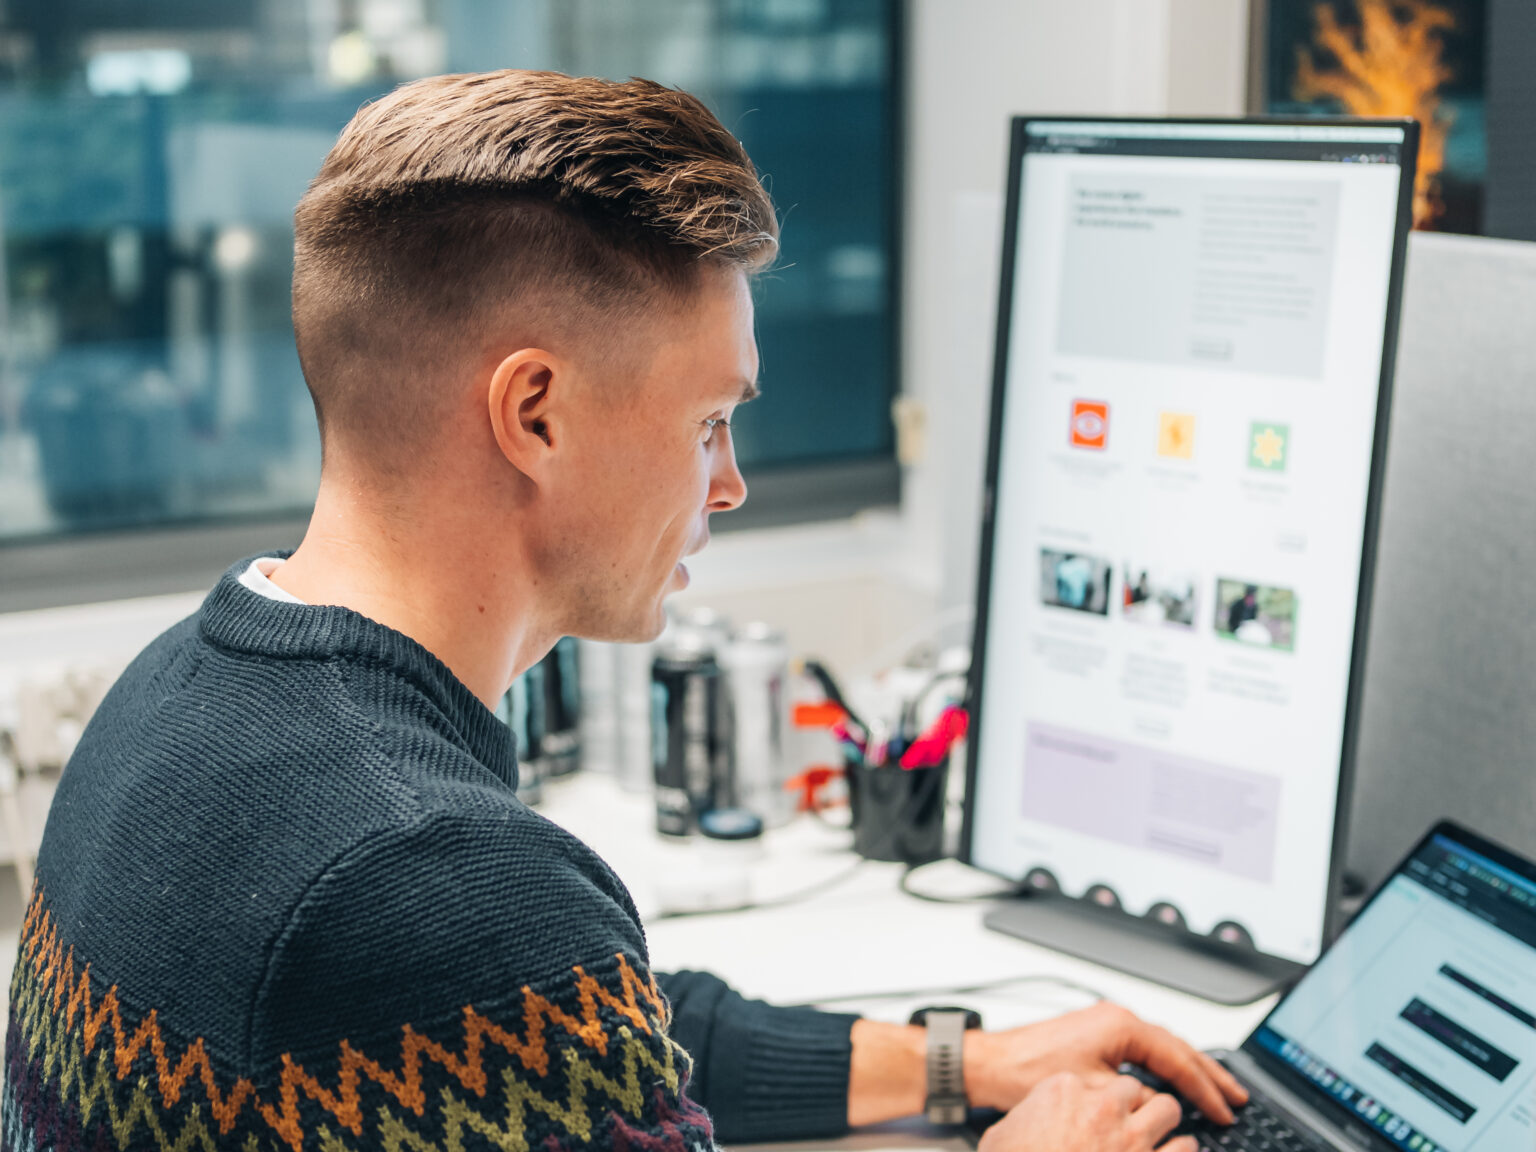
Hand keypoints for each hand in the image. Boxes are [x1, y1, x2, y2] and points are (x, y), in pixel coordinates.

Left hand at [965, 1001, 1247, 1122]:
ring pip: (1162, 1046)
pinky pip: (1144, 1049)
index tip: (1225, 1110)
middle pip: (1176, 1046)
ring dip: (1190, 1069)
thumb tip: (1165, 1110)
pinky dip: (1166, 1066)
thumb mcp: (1090, 1091)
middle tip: (1237, 1097)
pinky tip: (1177, 1082)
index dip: (1204, 1088)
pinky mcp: (1096, 1034)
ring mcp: (1106, 1024)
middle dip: (1209, 1074)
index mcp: (1118, 1025)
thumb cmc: (1026, 1072)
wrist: (989, 1063)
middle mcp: (1115, 1017)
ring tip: (1217, 1090)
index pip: (1177, 1057)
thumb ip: (1133, 1098)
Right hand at [978, 1072, 1191, 1151]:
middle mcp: (1101, 1107)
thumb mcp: (1004, 1132)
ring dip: (1169, 1123)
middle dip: (1141, 1103)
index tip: (1104, 1109)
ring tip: (1168, 1134)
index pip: (1097, 1080)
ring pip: (1168, 1110)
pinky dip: (1184, 1149)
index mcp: (1066, 1090)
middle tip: (1140, 1118)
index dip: (1104, 1098)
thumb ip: (1028, 1118)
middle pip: (1137, 1089)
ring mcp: (1129, 1138)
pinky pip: (1185, 1148)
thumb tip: (1028, 1122)